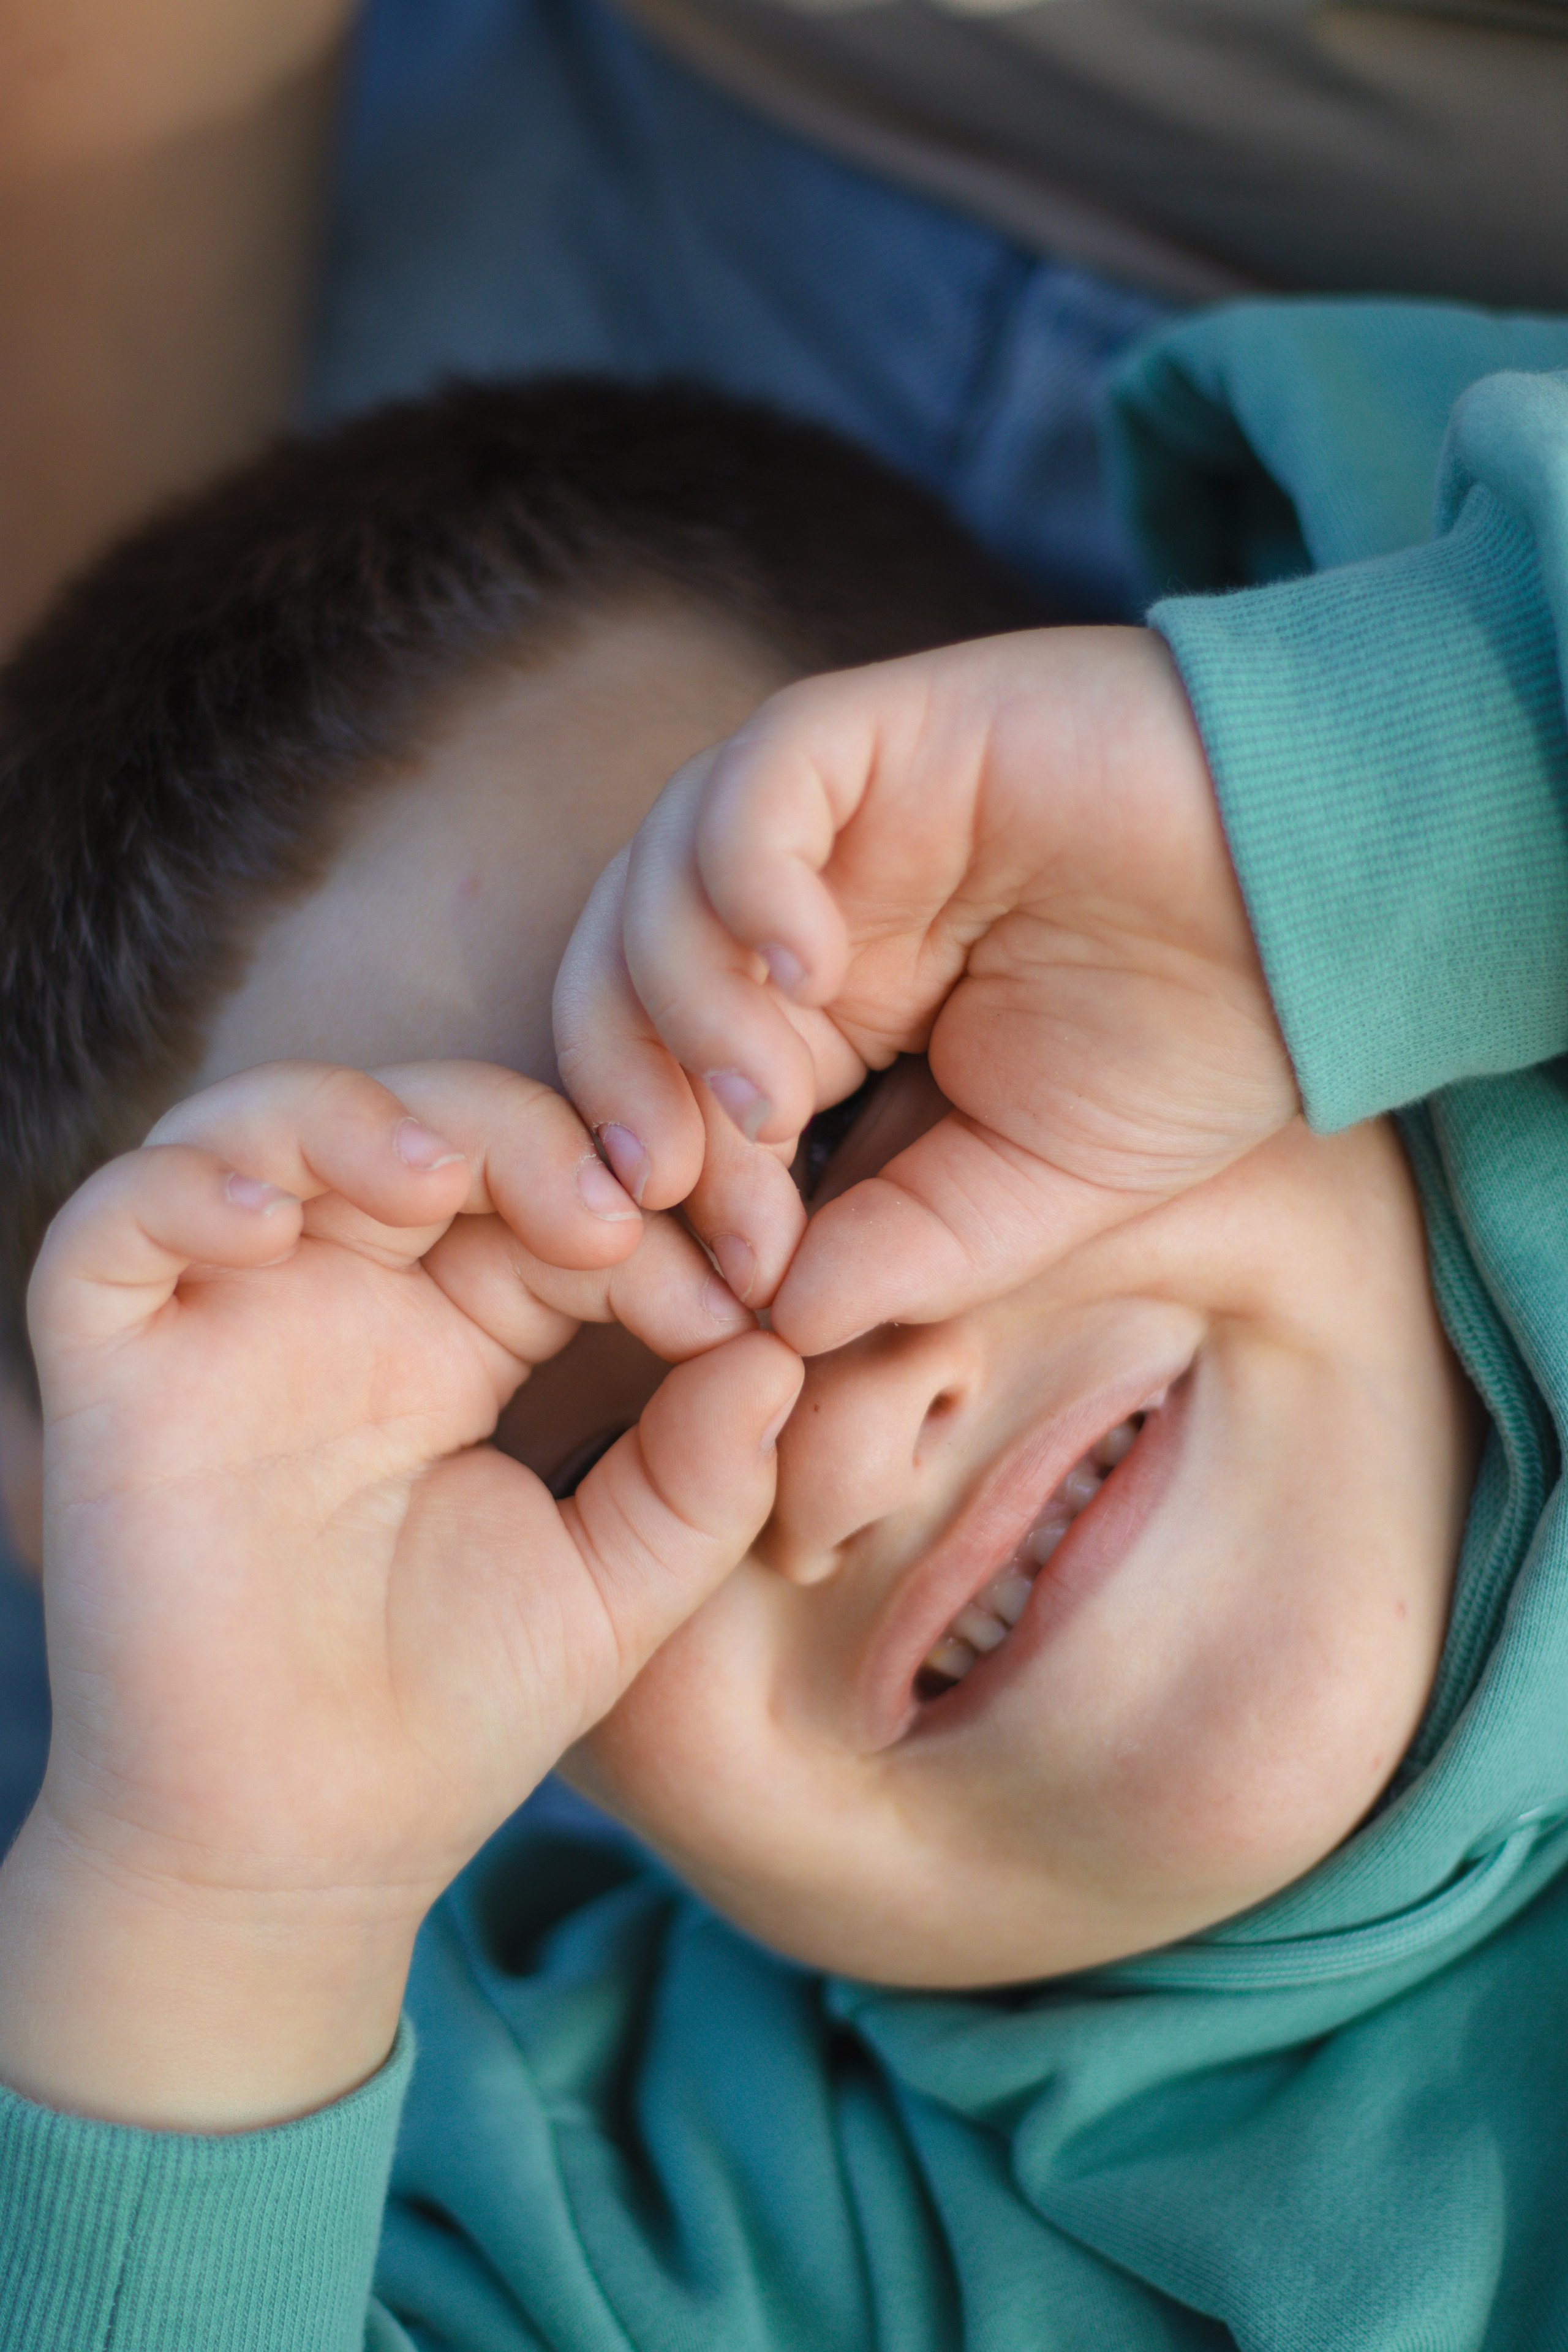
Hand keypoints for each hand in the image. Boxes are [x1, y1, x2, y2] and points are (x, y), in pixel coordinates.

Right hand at [0, 1060, 798, 2124]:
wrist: (300, 1850)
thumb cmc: (454, 1717)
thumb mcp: (615, 1589)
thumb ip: (701, 1477)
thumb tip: (783, 1354)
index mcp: (463, 1334)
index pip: (550, 1193)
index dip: (646, 1205)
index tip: (738, 1286)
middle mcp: (345, 1301)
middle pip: (423, 1124)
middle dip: (526, 1133)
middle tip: (608, 1216)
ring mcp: (225, 1322)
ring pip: (268, 1128)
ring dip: (362, 1116)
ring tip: (444, 1174)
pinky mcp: (112, 1367)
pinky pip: (112, 1224)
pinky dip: (177, 1184)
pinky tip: (260, 1212)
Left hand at [555, 626, 1297, 1352]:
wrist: (1324, 910)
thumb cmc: (1193, 1039)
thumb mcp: (1032, 1191)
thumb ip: (901, 1251)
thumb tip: (778, 1326)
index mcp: (826, 1016)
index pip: (672, 1090)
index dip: (672, 1197)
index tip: (726, 1291)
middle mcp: (803, 908)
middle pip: (619, 984)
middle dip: (629, 1103)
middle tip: (682, 1199)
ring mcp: (833, 818)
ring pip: (656, 883)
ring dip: (679, 1007)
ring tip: (763, 1095)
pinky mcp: (882, 731)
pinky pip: (750, 788)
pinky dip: (742, 880)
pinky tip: (809, 968)